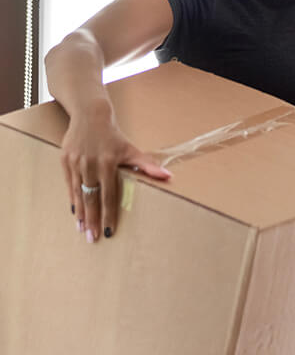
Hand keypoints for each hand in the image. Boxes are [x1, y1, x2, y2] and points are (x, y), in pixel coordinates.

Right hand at [60, 105, 171, 242]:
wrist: (91, 116)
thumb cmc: (114, 136)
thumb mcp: (131, 149)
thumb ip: (147, 164)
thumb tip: (168, 176)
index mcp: (108, 163)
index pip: (109, 195)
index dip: (109, 214)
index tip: (109, 230)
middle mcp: (90, 165)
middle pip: (91, 198)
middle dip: (92, 220)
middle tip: (92, 238)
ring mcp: (76, 163)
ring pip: (78, 193)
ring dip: (80, 213)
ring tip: (82, 229)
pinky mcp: (65, 161)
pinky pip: (69, 184)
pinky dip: (72, 198)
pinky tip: (75, 212)